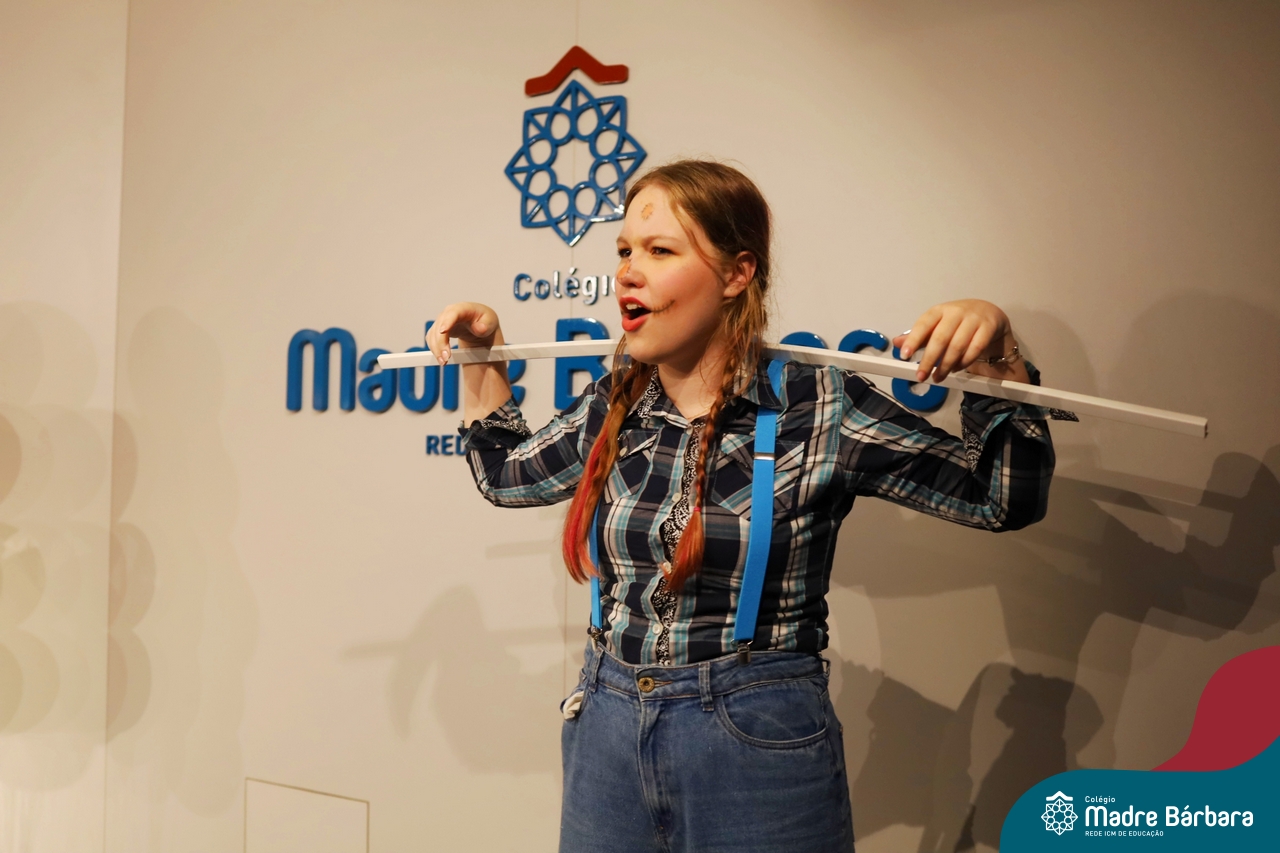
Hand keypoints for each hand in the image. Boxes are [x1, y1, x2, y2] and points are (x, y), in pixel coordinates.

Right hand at [426, 302, 501, 365]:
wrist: (479, 325)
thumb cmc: (484, 321)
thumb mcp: (490, 322)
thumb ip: (486, 325)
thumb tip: (480, 329)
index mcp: (463, 308)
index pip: (453, 313)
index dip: (447, 322)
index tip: (443, 331)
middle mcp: (449, 313)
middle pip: (440, 326)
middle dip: (441, 343)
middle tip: (446, 357)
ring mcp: (442, 322)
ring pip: (433, 335)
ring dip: (437, 349)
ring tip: (444, 361)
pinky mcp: (437, 331)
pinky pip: (432, 340)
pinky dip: (435, 350)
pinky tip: (441, 359)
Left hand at [892, 299, 1015, 382]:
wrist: (988, 313)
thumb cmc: (957, 321)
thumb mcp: (936, 326)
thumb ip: (918, 336)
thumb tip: (896, 343)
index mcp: (939, 311)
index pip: (923, 324)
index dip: (913, 340)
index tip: (904, 355)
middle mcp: (955, 312)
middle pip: (940, 338)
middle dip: (929, 360)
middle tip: (921, 376)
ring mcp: (973, 319)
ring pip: (957, 346)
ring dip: (946, 365)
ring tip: (938, 377)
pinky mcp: (988, 328)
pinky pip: (975, 349)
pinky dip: (964, 362)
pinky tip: (956, 369)